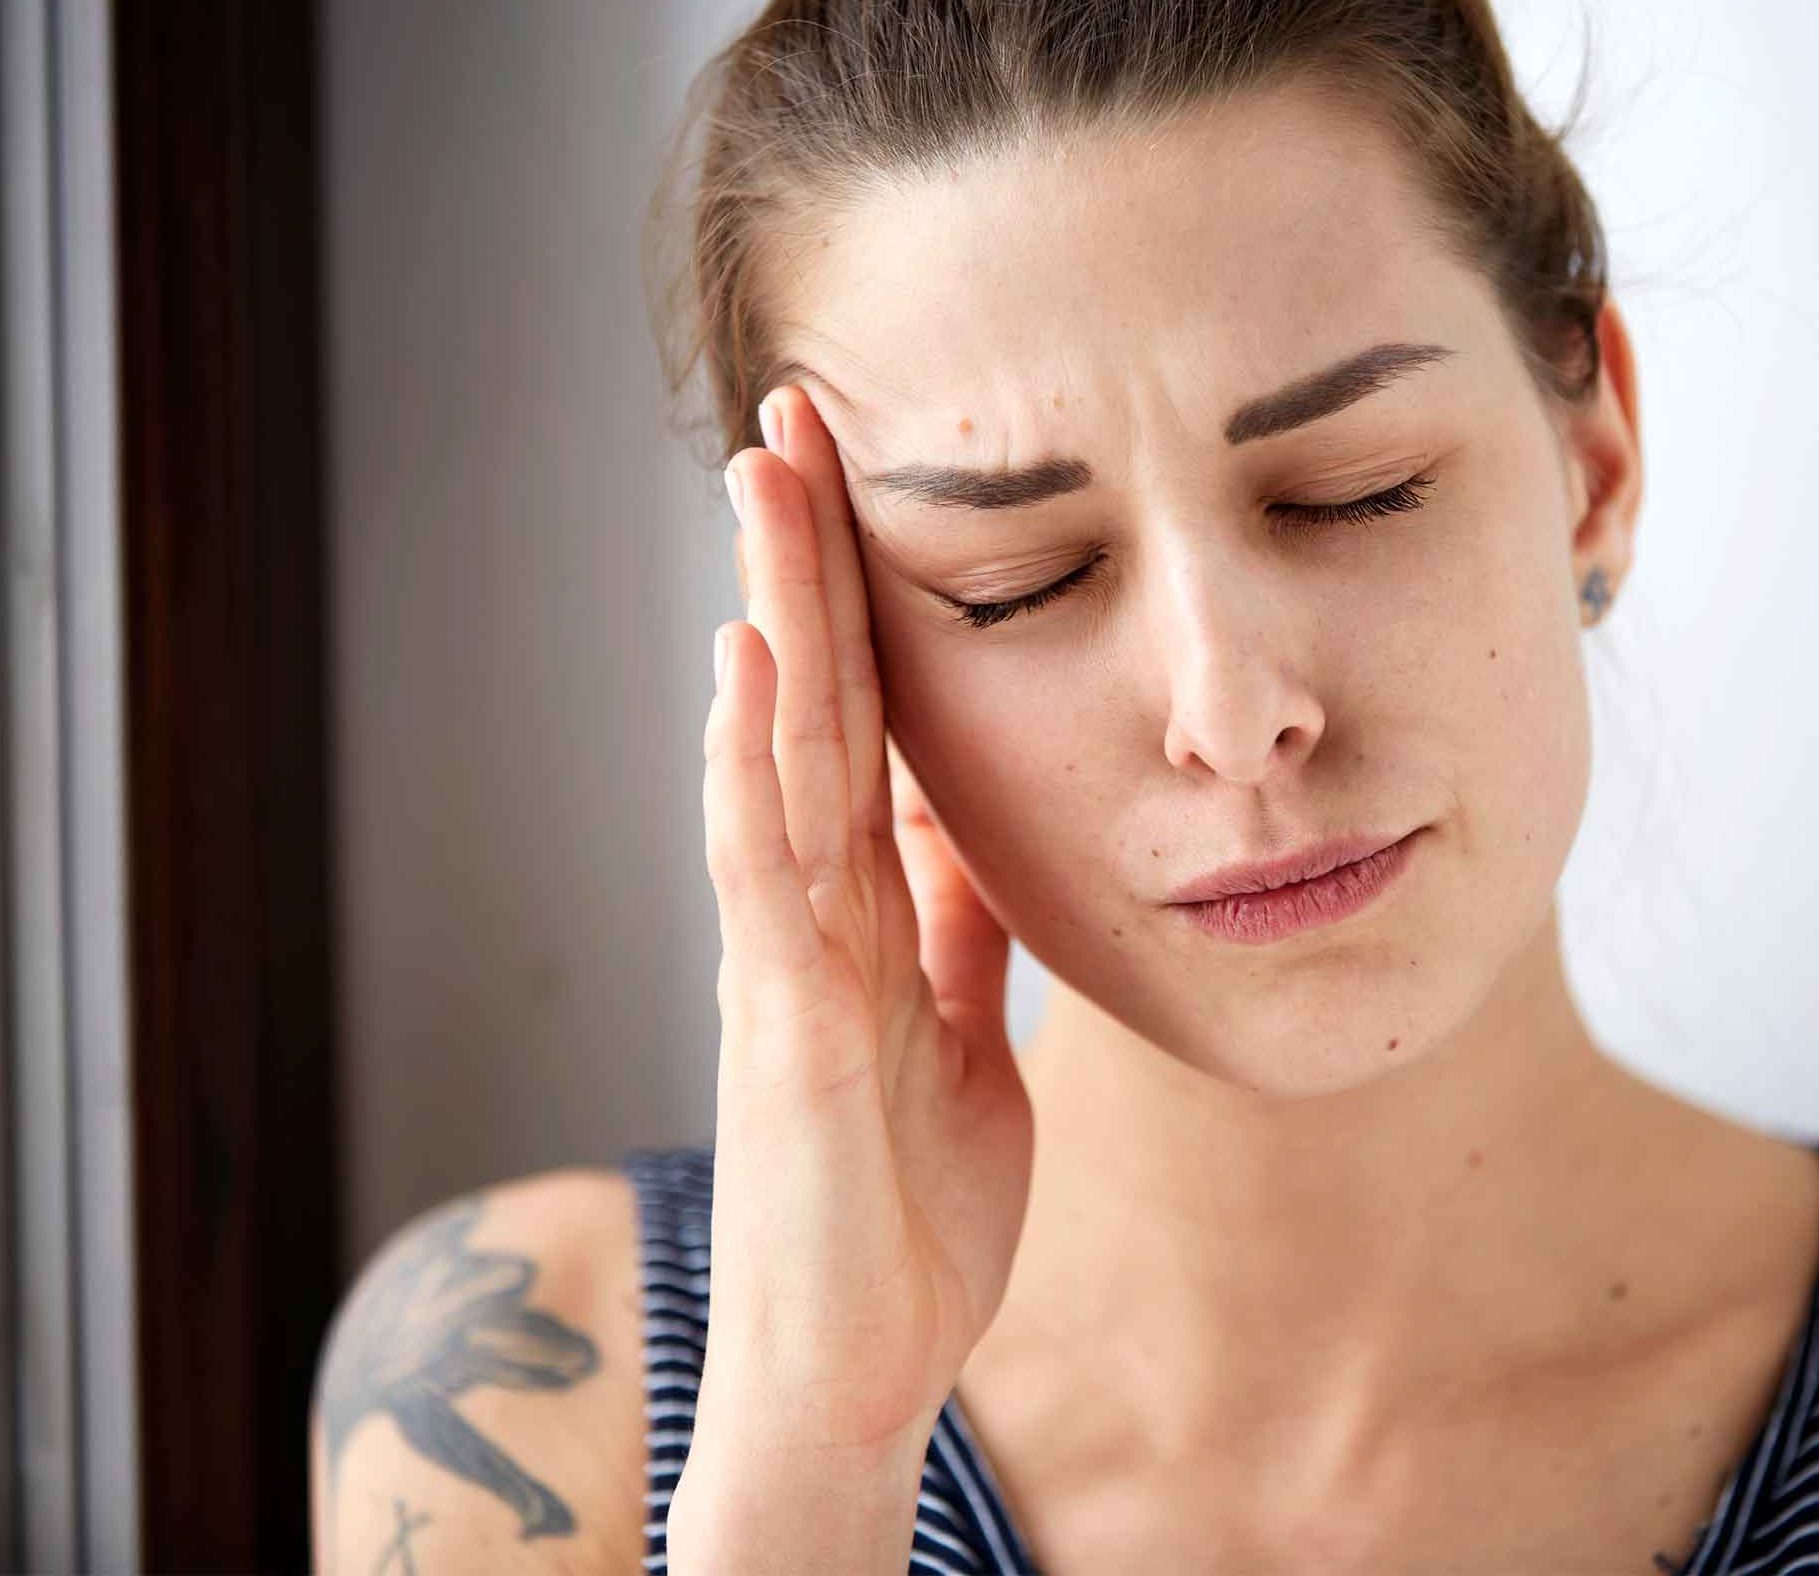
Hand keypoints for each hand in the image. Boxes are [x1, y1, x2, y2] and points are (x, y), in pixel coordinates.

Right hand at [670, 384, 1033, 1544]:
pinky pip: (763, 876)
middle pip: (811, 700)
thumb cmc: (907, 1205)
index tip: (868, 474)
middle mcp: (810, 909)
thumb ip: (959, 926)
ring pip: (778, 753)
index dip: (864, 598)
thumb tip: (978, 826)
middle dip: (807, 556)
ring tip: (764, 476)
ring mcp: (788, 959)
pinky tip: (747, 666)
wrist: (864, 1358)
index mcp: (862, 908)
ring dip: (771, 611)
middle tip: (797, 408)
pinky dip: (750, 767)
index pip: (861, 718)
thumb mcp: (963, 1030)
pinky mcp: (788, 1027)